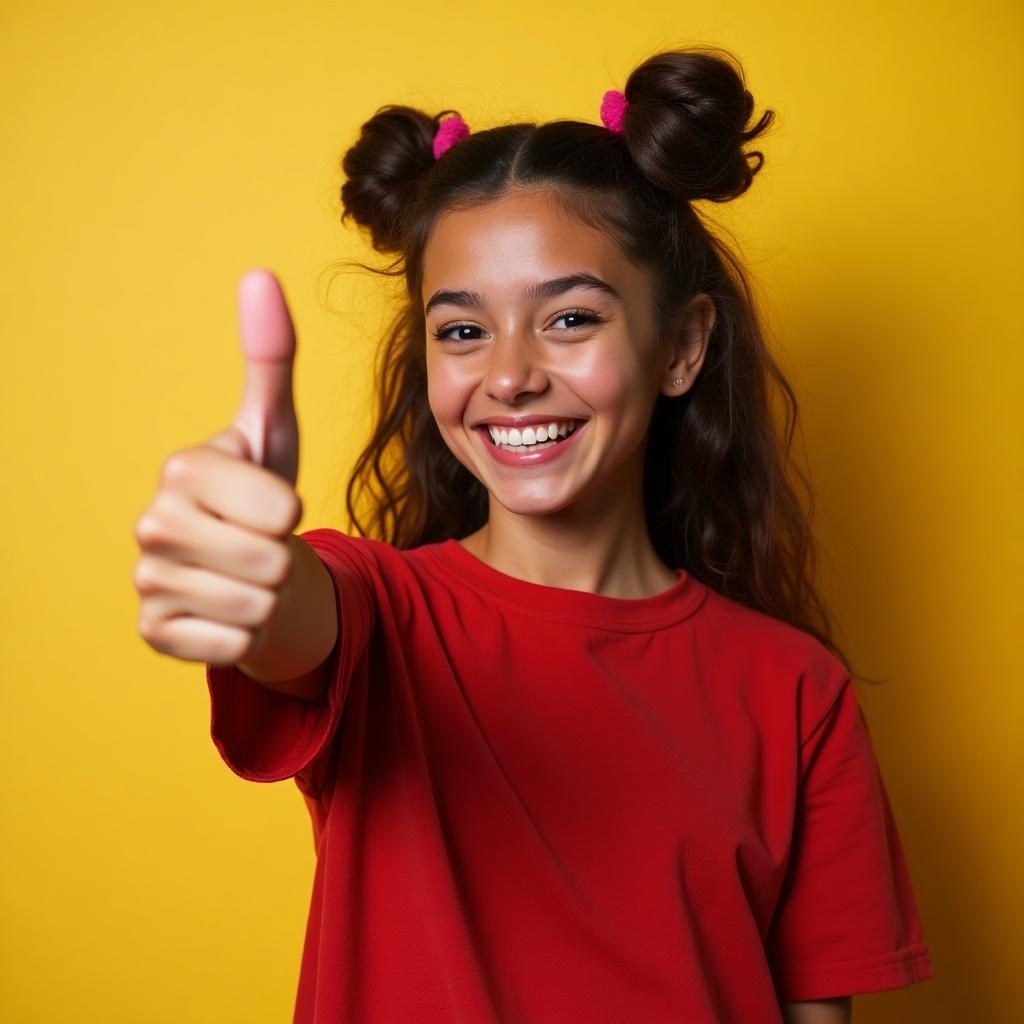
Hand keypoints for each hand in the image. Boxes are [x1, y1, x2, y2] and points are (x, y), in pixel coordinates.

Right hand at [132, 269, 303, 665]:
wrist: (246, 566)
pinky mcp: (154, 632)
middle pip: (270, 562)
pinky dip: (247, 635)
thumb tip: (260, 274)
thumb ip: (271, 358)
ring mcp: (148, 582)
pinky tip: (227, 610)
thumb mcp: (275, 430)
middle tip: (262, 546)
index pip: (281, 511)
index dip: (292, 514)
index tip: (270, 505)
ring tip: (248, 576)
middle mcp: (152, 524)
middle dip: (284, 559)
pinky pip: (232, 646)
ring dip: (269, 598)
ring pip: (256, 608)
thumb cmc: (261, 495)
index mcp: (183, 470)